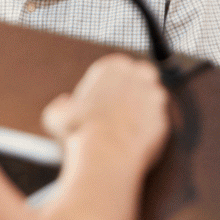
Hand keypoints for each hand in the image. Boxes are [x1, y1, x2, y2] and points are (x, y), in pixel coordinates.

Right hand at [41, 53, 168, 168]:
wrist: (106, 152)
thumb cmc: (78, 132)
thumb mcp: (56, 116)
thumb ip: (60, 106)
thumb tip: (65, 102)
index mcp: (114, 66)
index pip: (121, 66)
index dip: (116, 80)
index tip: (109, 93)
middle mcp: (139, 76)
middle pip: (143, 74)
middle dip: (137, 85)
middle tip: (125, 102)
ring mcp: (155, 97)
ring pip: (153, 97)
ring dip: (144, 106)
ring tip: (128, 122)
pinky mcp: (163, 118)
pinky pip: (157, 121)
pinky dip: (148, 128)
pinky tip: (135, 138)